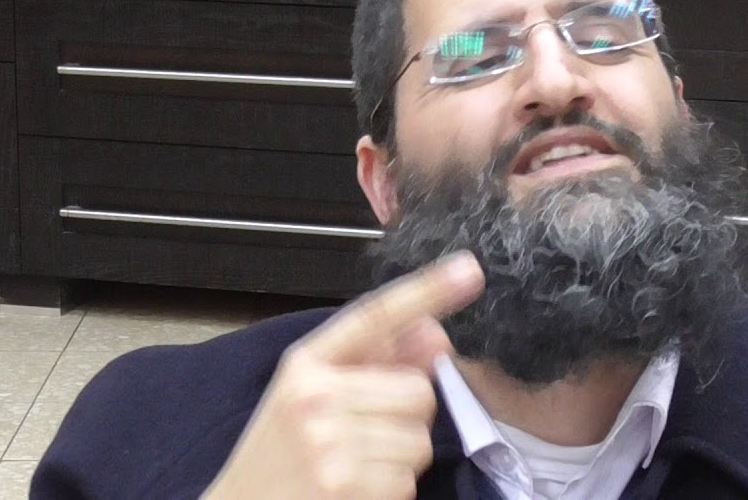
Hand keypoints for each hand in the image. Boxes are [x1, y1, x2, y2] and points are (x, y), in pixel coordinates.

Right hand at [202, 251, 485, 499]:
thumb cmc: (279, 456)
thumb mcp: (311, 396)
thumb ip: (373, 360)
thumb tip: (435, 333)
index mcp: (306, 364)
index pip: (376, 316)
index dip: (428, 291)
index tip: (468, 269)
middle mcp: (316, 397)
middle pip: (419, 390)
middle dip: (407, 416)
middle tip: (366, 436)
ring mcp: (330, 445)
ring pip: (420, 441)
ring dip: (400, 459)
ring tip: (355, 467)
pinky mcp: (345, 489)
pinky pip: (407, 482)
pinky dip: (390, 491)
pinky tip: (354, 491)